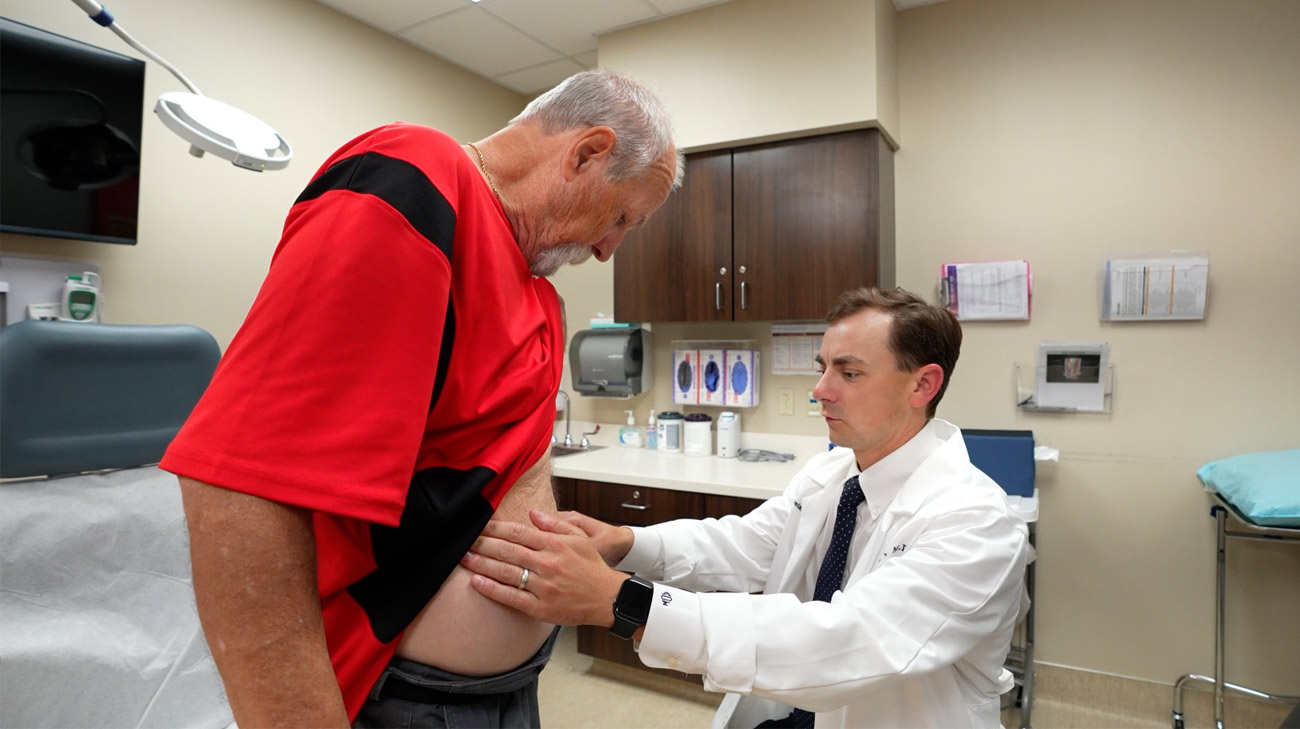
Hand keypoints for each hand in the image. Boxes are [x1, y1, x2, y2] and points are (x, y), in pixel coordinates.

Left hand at [462, 509, 626, 627]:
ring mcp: (542, 586)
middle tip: (464, 541)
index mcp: (554, 544)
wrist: (607, 598)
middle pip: (507, 550)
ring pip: (506, 572)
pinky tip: (477, 582)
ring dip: (482, 564)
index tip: (479, 526)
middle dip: (482, 544)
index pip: (517, 532)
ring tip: (464, 559)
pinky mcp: (540, 607)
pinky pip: (511, 597)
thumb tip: (532, 512)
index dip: (495, 528)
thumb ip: (554, 524)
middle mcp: (546, 563)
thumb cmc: (592, 567)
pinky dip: (492, 589)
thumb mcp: (578, 538)